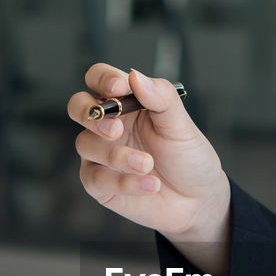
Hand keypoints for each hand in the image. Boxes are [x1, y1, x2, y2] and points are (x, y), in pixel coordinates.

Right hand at [68, 65, 231, 269]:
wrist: (198, 200)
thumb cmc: (188, 157)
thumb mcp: (181, 125)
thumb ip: (161, 98)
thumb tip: (134, 75)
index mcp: (126, 103)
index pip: (99, 78)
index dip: (104, 78)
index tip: (120, 87)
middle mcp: (108, 125)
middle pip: (77, 107)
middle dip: (91, 115)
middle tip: (115, 131)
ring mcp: (100, 155)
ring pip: (86, 145)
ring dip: (116, 156)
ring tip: (148, 165)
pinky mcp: (100, 184)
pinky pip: (96, 178)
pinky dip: (123, 182)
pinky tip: (150, 185)